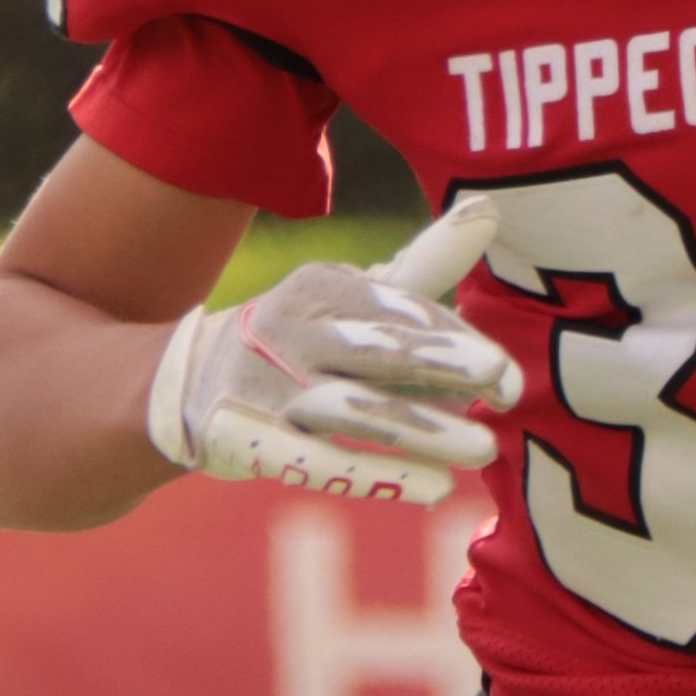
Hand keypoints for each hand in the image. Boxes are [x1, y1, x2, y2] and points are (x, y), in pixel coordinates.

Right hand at [146, 197, 523, 508]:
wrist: (186, 387)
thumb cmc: (299, 339)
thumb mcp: (352, 298)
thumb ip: (423, 265)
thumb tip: (489, 209)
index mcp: (319, 287)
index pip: (396, 309)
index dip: (456, 340)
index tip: (508, 373)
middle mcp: (291, 332)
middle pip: (377, 349)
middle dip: (443, 366)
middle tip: (506, 386)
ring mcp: (267, 389)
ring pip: (352, 409)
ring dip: (421, 429)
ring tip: (484, 449)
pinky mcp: (249, 442)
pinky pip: (317, 461)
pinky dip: (377, 475)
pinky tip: (435, 486)